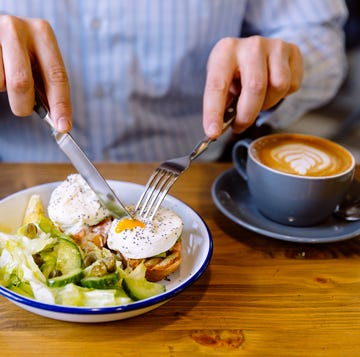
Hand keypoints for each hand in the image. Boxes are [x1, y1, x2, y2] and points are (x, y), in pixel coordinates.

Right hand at [0, 15, 71, 131]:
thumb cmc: (22, 53)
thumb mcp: (38, 61)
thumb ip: (47, 85)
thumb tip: (58, 119)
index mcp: (42, 34)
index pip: (56, 76)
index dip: (61, 104)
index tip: (63, 126)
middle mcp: (18, 29)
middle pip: (21, 82)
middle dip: (23, 105)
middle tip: (24, 110)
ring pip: (2, 83)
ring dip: (5, 90)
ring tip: (6, 79)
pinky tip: (0, 74)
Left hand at [203, 36, 303, 137]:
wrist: (256, 50)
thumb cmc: (235, 71)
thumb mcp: (222, 83)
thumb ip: (220, 105)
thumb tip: (217, 130)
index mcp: (226, 51)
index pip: (218, 85)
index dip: (214, 112)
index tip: (213, 133)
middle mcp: (251, 45)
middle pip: (255, 87)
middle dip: (247, 115)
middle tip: (239, 126)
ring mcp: (275, 45)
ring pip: (279, 86)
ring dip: (268, 104)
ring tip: (258, 101)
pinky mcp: (293, 51)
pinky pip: (293, 84)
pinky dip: (283, 96)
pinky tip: (272, 89)